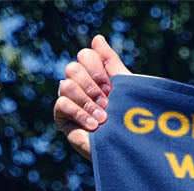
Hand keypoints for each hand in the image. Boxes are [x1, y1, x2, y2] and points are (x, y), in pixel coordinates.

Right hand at [55, 33, 129, 157]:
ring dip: (87, 101)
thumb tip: (97, 38)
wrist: (130, 149)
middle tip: (107, 103)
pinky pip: (62, 103)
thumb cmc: (131, 119)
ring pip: (66, 84)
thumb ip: (111, 62)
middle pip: (73, 68)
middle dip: (92, 85)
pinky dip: (80, 113)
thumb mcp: (124, 87)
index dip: (97, 68)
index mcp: (94, 75)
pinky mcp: (63, 118)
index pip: (86, 55)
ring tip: (103, 118)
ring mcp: (70, 100)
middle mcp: (80, 85)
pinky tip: (95, 126)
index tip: (111, 87)